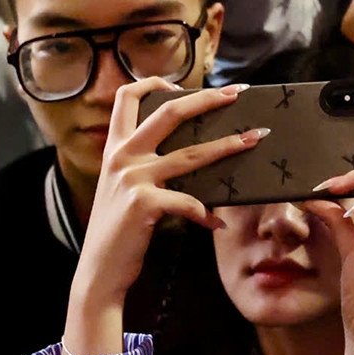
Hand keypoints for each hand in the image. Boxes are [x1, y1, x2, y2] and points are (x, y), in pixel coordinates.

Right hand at [64, 79, 264, 354]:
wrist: (99, 271)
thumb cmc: (120, 230)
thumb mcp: (125, 188)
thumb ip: (146, 165)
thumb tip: (192, 151)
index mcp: (115, 149)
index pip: (126, 98)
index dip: (153, 83)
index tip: (180, 84)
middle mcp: (122, 157)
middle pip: (168, 113)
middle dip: (206, 99)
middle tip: (236, 93)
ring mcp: (132, 178)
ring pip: (190, 154)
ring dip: (227, 145)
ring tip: (253, 139)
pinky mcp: (143, 204)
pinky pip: (189, 202)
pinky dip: (206, 213)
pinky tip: (216, 222)